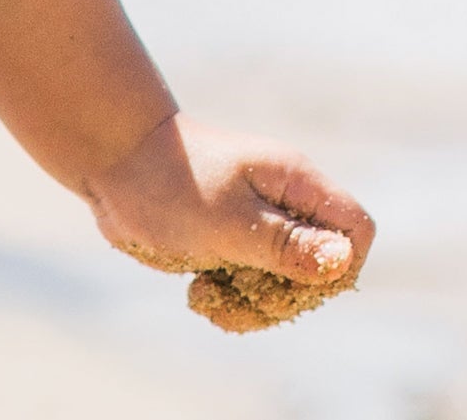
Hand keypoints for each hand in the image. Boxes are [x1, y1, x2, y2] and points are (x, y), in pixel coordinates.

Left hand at [83, 113, 373, 298]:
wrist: (109, 163)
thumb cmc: (168, 183)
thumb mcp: (227, 221)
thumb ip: (286, 244)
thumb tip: (343, 260)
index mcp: (294, 181)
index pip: (357, 230)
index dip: (339, 265)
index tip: (294, 278)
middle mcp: (282, 201)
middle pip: (324, 269)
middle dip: (285, 295)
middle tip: (240, 288)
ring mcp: (257, 223)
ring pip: (286, 286)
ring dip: (252, 304)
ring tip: (208, 293)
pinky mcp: (231, 243)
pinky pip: (251, 287)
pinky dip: (230, 299)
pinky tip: (199, 293)